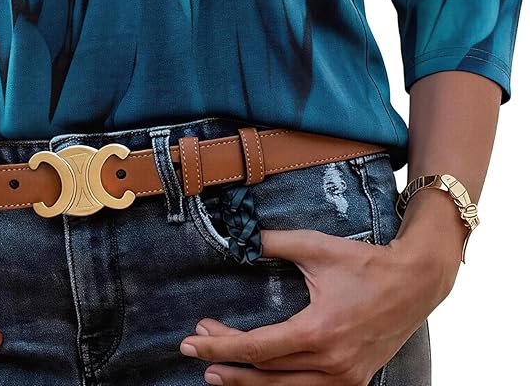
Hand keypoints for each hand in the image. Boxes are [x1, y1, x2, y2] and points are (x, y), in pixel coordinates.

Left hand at [179, 224, 457, 384]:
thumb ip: (276, 242)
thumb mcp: (317, 247)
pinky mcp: (353, 381)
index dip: (220, 345)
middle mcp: (331, 363)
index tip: (192, 340)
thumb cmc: (366, 263)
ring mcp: (344, 378)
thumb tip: (242, 236)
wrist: (415, 282)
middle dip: (227, 361)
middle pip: (265, 373)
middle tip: (197, 350)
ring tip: (218, 372)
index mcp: (319, 332)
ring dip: (248, 383)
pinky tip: (261, 379)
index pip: (257, 348)